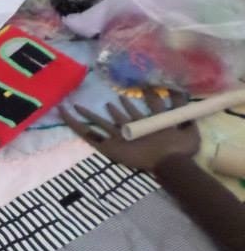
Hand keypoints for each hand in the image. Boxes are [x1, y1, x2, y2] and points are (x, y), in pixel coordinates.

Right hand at [59, 89, 200, 171]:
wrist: (169, 161)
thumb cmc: (179, 147)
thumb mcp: (187, 125)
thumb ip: (183, 110)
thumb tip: (179, 90)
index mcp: (144, 125)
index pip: (136, 112)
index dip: (136, 101)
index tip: (136, 89)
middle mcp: (128, 130)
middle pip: (114, 118)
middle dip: (108, 109)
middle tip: (97, 100)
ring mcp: (117, 137)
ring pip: (99, 123)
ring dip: (88, 114)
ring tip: (77, 105)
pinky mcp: (107, 146)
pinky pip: (88, 134)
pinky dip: (73, 124)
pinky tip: (64, 112)